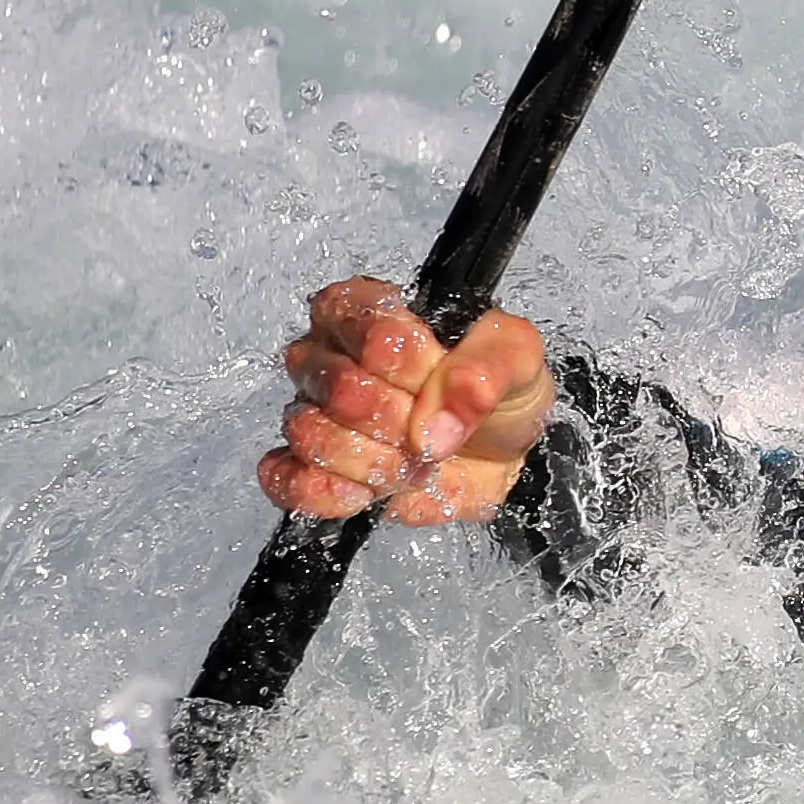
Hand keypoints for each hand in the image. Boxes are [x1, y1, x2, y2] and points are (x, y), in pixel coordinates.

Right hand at [261, 277, 554, 525]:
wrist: (504, 452)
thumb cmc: (498, 389)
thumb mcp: (516, 358)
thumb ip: (484, 374)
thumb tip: (434, 426)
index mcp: (368, 310)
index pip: (366, 326)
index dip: (410, 363)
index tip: (441, 374)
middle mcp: (330, 356)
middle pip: (338, 386)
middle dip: (400, 418)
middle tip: (434, 428)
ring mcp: (313, 412)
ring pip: (311, 434)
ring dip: (377, 460)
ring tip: (417, 460)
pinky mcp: (308, 467)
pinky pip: (287, 480)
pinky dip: (333, 493)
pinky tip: (373, 489)